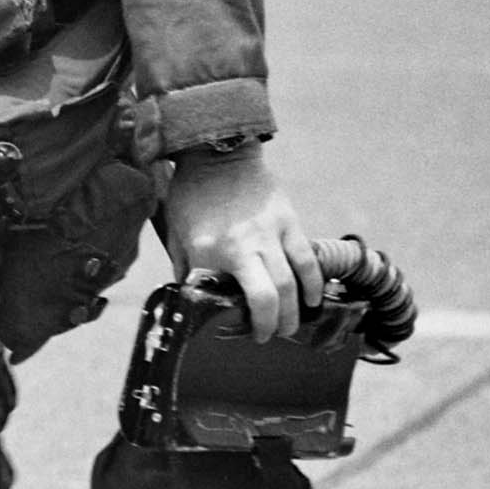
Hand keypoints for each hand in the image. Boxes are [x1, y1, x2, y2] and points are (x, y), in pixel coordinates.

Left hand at [164, 141, 322, 339]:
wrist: (218, 152)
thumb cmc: (192, 194)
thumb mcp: (176, 232)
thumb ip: (184, 268)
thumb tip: (190, 298)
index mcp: (209, 249)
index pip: (225, 299)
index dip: (232, 320)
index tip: (236, 332)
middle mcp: (243, 245)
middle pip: (268, 298)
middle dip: (272, 325)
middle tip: (268, 336)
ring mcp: (270, 233)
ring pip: (292, 283)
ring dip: (294, 312)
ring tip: (291, 326)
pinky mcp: (289, 222)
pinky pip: (307, 260)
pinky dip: (312, 284)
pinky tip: (312, 300)